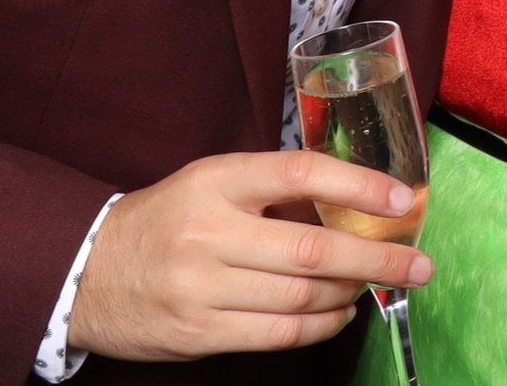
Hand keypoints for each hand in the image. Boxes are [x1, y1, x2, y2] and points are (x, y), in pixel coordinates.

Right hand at [66, 150, 432, 361]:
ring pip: (301, 296)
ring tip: (373, 286)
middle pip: (313, 248)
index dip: (359, 184)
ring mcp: (201, 287)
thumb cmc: (168, 219)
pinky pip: (277, 334)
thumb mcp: (213, 182)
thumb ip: (275, 190)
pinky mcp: (197, 334)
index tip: (403, 200)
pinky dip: (319, 327)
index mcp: (218, 180)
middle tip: (420, 264)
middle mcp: (210, 231)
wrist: (85, 272)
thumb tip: (359, 204)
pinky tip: (339, 315)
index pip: (301, 172)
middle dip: (378, 259)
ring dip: (350, 294)